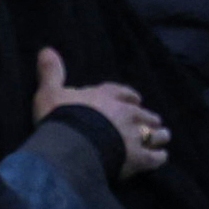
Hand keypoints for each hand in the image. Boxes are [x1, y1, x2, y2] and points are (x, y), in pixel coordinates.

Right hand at [33, 47, 167, 173]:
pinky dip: (158, 157)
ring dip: (158, 134)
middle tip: (152, 120)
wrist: (74, 144)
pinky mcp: (138, 157)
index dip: (129, 96)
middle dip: (147, 117)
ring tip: (163, 136)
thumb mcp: (50, 93)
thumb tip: (46, 50)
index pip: (121, 93)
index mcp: (106, 97)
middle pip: (142, 113)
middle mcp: (125, 113)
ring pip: (153, 132)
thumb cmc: (61, 117)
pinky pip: (154, 157)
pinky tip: (161, 158)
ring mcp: (134, 135)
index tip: (136, 99)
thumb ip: (51, 73)